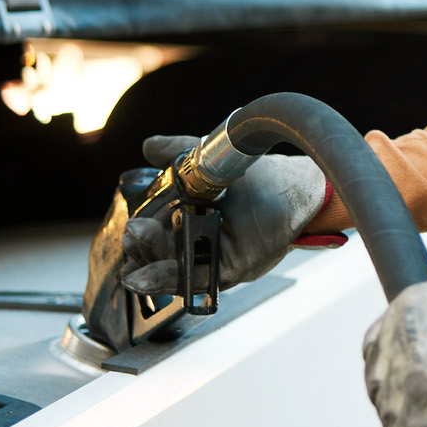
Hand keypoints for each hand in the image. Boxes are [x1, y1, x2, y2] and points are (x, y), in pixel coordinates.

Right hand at [117, 134, 331, 296]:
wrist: (296, 188)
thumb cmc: (259, 177)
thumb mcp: (210, 161)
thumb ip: (176, 154)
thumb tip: (148, 146)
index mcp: (186, 217)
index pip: (154, 230)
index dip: (139, 233)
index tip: (130, 225)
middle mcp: (196, 241)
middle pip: (158, 253)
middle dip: (142, 247)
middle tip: (135, 233)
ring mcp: (211, 257)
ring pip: (172, 269)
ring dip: (149, 265)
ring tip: (138, 249)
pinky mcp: (228, 269)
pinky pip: (195, 279)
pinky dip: (169, 280)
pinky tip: (148, 277)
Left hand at [361, 276, 426, 426]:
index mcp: (409, 305)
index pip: (374, 346)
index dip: (384, 372)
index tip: (393, 388)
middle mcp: (401, 335)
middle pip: (379, 383)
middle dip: (392, 406)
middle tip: (408, 424)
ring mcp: (409, 374)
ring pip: (392, 419)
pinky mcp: (424, 411)